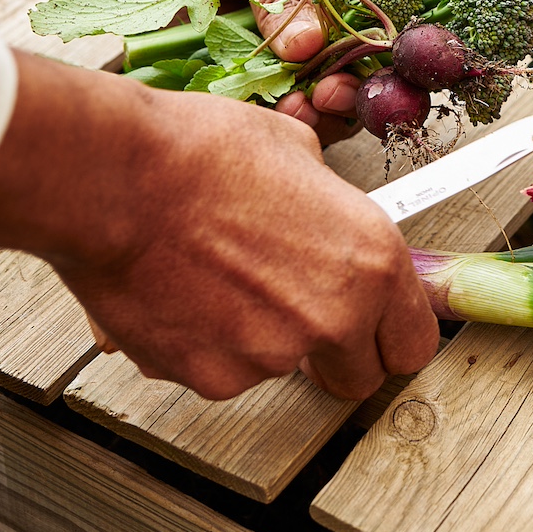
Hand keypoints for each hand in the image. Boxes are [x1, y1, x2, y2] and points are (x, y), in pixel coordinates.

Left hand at [0, 0, 357, 138]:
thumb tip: (308, 47)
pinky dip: (262, 119)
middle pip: (352, 76)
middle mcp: (318, 18)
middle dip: (343, 98)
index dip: (376, 60)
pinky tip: (255, 115)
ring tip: (288, 112)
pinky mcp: (239, 73)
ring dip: (306, 116)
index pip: (378, 28)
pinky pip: (261, 109)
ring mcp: (279, 50)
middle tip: (318, 100)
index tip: (351, 74)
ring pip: (311, 102)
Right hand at [0, 53, 438, 399]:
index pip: (413, 344)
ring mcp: (272, 355)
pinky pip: (223, 371)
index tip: (374, 331)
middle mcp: (334, 317)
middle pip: (357, 379)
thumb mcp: (298, 152)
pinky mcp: (211, 377)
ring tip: (221, 277)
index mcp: (371, 261)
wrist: (119, 179)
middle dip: (334, 356)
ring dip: (260, 339)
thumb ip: (330, 207)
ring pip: (280, 369)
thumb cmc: (200, 153)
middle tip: (296, 311)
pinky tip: (188, 294)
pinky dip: (208, 346)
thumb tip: (325, 219)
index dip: (390, 337)